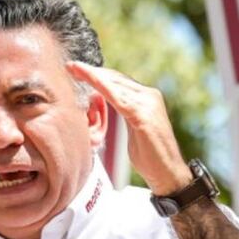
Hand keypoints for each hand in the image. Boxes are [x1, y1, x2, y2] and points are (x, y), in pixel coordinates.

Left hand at [67, 61, 191, 194]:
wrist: (167, 173)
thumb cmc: (150, 156)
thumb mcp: (134, 129)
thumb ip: (126, 113)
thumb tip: (111, 106)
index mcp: (147, 98)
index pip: (119, 81)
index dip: (98, 74)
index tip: (78, 69)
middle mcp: (149, 96)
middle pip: (116, 78)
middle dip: (92, 71)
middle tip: (71, 66)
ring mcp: (148, 104)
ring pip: (115, 84)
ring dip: (93, 76)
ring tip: (75, 69)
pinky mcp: (143, 116)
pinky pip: (118, 98)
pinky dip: (102, 87)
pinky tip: (90, 81)